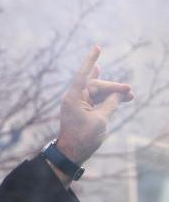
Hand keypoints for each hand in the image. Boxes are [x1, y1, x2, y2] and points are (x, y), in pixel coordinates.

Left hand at [54, 46, 132, 179]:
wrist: (71, 153)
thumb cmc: (83, 138)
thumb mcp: (101, 120)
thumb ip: (110, 103)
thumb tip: (117, 94)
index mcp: (74, 98)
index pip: (83, 75)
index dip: (91, 60)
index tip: (97, 47)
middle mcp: (74, 98)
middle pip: (96, 85)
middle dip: (113, 88)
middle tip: (130, 92)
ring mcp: (78, 103)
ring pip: (98, 92)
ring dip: (113, 93)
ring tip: (130, 96)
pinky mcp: (82, 109)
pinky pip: (96, 98)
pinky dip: (106, 96)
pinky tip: (110, 83)